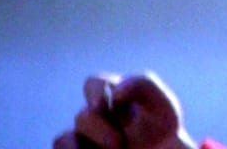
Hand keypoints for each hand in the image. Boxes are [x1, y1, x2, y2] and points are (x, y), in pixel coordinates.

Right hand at [53, 73, 196, 148]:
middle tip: (119, 143)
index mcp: (111, 95)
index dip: (96, 91)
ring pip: (64, 139)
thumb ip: (143, 85)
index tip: (106, 103)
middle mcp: (94, 115)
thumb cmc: (160, 128)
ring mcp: (83, 138)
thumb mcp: (162, 104)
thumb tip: (115, 91)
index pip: (94, 83)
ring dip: (90, 145)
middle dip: (100, 130)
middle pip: (83, 116)